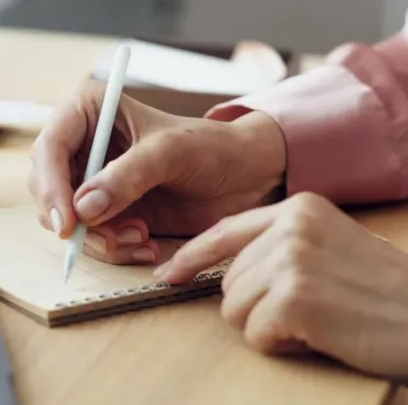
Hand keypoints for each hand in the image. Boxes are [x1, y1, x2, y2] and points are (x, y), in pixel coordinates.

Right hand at [27, 79, 285, 264]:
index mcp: (91, 111)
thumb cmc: (210, 146)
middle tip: (107, 240)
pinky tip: (144, 242)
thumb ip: (127, 177)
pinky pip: (92, 237)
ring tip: (139, 236)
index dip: (50, 186)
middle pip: (48, 187)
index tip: (66, 222)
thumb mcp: (170, 152)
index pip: (50, 147)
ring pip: (67, 219)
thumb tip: (83, 209)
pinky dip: (113, 248)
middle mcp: (85, 145)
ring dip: (99, 238)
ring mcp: (94, 180)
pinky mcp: (108, 209)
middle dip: (74, 220)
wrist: (242, 175)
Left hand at [154, 192, 407, 380]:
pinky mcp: (295, 297)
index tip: (170, 273)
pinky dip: (283, 344)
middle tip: (311, 309)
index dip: (192, 256)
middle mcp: (290, 226)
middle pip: (228, 282)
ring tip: (319, 319)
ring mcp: (291, 259)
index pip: (225, 232)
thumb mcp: (331, 247)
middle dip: (258, 307)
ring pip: (235, 310)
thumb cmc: (384, 291)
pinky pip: (256, 334)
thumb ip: (279, 247)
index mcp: (298, 209)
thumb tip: (223, 273)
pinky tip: (322, 334)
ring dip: (271, 326)